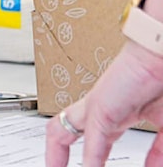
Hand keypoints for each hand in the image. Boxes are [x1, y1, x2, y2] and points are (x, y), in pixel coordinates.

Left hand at [45, 42, 162, 165]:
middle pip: (64, 132)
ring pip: (60, 132)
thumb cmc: (162, 80)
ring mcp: (95, 109)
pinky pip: (93, 140)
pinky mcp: (102, 109)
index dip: (92, 160)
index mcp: (114, 114)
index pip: (95, 142)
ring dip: (56, 156)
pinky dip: (91, 160)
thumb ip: (158, 151)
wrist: (162, 53)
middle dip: (56, 155)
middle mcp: (98, 110)